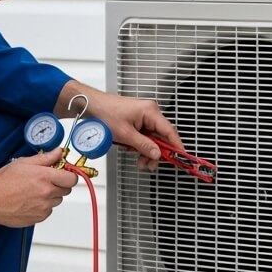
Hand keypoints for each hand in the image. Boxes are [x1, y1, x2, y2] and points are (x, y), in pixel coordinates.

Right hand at [0, 150, 77, 235]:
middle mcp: (47, 193)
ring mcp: (44, 207)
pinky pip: (48, 211)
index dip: (69, 175)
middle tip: (46, 180)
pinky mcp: (39, 217)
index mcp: (45, 177)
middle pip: (66, 190)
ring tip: (34, 191)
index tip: (64, 173)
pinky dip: (43, 206)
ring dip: (51, 196)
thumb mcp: (24, 163)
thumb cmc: (3, 182)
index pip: (72, 178)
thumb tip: (58, 152)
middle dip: (59, 184)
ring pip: (57, 201)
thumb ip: (45, 158)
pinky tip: (30, 200)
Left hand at [59, 82, 182, 171]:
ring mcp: (144, 117)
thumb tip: (157, 154)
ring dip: (147, 151)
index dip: (176, 146)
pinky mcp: (137, 121)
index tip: (180, 157)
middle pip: (161, 137)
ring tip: (140, 162)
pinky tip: (134, 152)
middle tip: (151, 164)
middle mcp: (150, 113)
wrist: (92, 106)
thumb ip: (144, 145)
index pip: (169, 131)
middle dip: (156, 152)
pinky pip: (145, 136)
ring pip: (152, 139)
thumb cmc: (106, 113)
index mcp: (150, 112)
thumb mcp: (125, 134)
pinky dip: (141, 146)